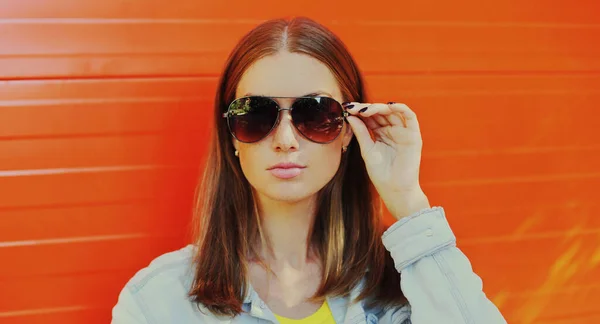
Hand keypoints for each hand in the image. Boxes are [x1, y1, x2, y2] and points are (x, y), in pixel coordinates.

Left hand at [344, 101, 429, 219]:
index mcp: (380, 134)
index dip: (359, 111)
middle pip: (380, 112)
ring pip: (393, 112)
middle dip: (366, 108)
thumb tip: (350, 115)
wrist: (394, 189)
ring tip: (365, 110)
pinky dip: (401, 108)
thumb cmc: (381, 173)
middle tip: (353, 108)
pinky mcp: (413, 135)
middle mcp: (392, 130)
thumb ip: (360, 132)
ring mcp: (403, 132)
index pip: (370, 117)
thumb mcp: (367, 149)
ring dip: (379, 107)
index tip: (346, 109)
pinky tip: (388, 106)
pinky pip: (410, 116)